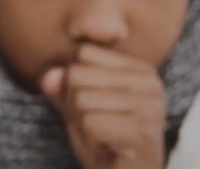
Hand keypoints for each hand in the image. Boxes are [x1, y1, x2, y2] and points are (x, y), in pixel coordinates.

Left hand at [41, 45, 165, 168]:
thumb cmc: (102, 141)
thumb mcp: (76, 108)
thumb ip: (61, 87)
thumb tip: (49, 74)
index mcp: (140, 69)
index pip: (83, 53)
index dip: (75, 83)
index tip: (96, 107)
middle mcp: (151, 82)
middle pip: (78, 75)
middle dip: (75, 105)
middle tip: (97, 126)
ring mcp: (151, 106)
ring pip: (81, 99)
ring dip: (82, 124)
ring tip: (103, 136)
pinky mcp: (144, 131)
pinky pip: (90, 123)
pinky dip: (90, 138)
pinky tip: (108, 146)